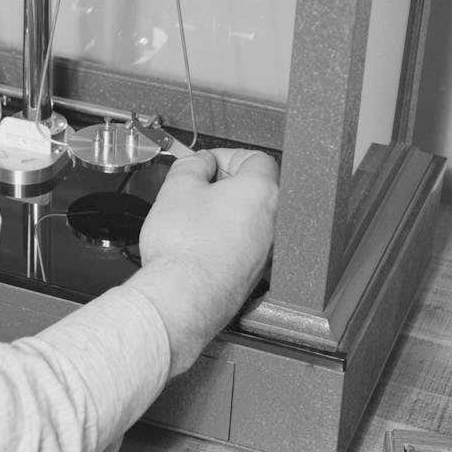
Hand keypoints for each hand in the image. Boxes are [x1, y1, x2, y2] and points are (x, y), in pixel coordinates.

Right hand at [134, 149, 278, 374]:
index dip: (226, 155)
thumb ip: (192, 165)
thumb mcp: (177, 188)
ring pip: (247, 218)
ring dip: (222, 212)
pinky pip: (242, 243)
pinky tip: (197, 244)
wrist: (184, 297)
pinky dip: (222, 238)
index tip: (205, 162)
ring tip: (190, 218)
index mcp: (261, 192)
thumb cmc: (184, 247)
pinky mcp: (254, 273)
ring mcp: (267, 250)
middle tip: (194, 188)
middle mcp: (274, 221)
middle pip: (253, 189)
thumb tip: (200, 163)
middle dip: (223, 184)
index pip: (256, 158)